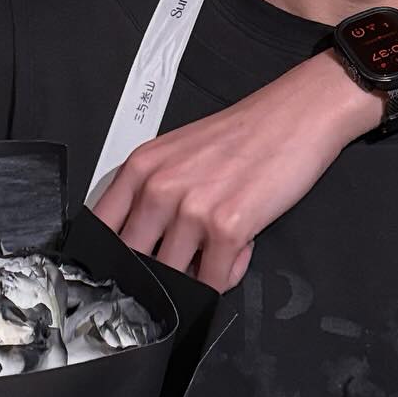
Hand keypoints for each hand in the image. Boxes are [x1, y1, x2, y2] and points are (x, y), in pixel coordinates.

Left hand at [93, 53, 375, 290]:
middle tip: (179, 268)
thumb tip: (138, 243)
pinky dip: (225, 276)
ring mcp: (192, 210)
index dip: (110, 258)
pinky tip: (239, 250)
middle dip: (154, 274)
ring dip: (195, 275)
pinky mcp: (227, 228)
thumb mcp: (177, 153)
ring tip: (217, 251)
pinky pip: (212, 281)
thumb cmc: (243, 135)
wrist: (296, 116)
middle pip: (132, 260)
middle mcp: (160, 187)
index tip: (121, 272)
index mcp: (141, 167)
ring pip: (171, 277)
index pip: (101, 229)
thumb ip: (151, 193)